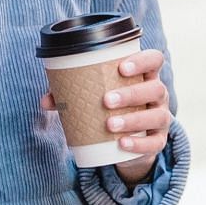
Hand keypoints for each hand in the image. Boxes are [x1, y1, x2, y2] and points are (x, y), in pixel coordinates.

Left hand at [39, 46, 172, 185]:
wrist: (125, 142)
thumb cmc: (110, 109)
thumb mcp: (96, 99)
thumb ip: (71, 96)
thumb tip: (44, 101)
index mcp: (144, 76)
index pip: (154, 60)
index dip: (142, 61)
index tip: (121, 67)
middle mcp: (158, 95)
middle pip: (155, 88)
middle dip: (131, 93)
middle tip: (106, 100)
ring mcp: (161, 118)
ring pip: (157, 116)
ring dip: (134, 119)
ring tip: (109, 124)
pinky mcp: (158, 141)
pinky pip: (155, 143)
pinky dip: (139, 144)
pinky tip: (122, 144)